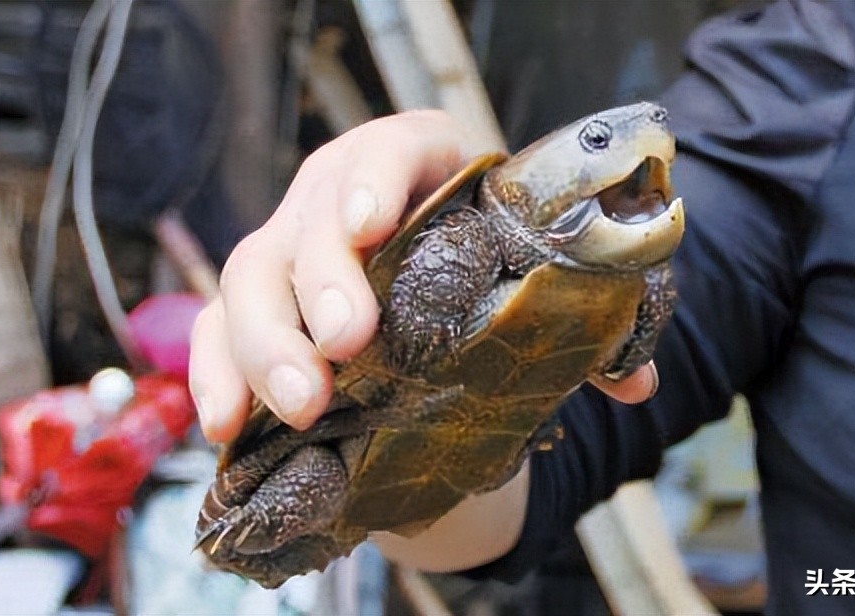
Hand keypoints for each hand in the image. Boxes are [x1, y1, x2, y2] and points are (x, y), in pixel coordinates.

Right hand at [188, 110, 658, 442]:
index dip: (376, 175)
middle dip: (320, 280)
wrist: (438, 301)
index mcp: (422, 169)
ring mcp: (292, 252)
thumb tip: (638, 385)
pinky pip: (216, 332)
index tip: (372, 222)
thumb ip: (591, 325)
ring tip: (301, 406)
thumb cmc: (491, 275)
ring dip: (265, 342)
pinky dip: (217, 374)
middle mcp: (343, 199)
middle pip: (310, 218)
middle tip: (346, 345)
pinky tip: (227, 425)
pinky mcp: (259, 308)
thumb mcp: (542, 285)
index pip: (392, 148)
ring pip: (250, 275)